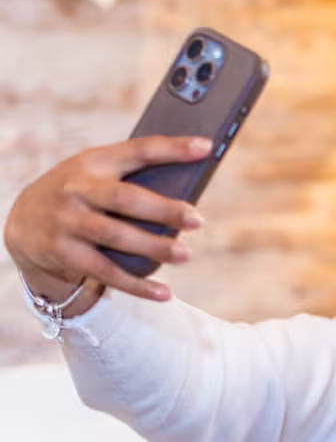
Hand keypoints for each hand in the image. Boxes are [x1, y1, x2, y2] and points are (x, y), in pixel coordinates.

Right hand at [3, 135, 211, 309]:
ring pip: (117, 237)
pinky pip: (107, 272)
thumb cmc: (79, 196)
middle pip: (125, 198)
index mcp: (93, 162)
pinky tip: (164, 293)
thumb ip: (131, 181)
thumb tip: (185, 203)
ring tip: (185, 254)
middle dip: (163, 209)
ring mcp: (68, 221)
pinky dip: (137, 285)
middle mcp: (77, 189)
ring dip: (154, 247)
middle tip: (197, 219)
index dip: (172, 149)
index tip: (205, 147)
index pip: (137, 150)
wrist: (24, 222)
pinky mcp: (65, 253)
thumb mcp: (95, 176)